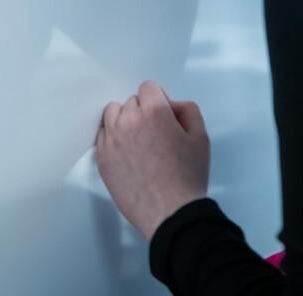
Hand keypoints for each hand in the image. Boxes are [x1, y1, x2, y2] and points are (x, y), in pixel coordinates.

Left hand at [95, 80, 209, 240]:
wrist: (170, 214)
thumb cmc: (187, 177)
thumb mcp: (200, 137)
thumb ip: (187, 109)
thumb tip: (170, 105)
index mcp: (154, 111)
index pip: (148, 88)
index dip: (158, 101)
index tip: (164, 118)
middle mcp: (129, 120)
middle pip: (131, 101)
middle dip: (143, 112)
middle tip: (155, 135)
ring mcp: (112, 140)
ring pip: (113, 114)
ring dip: (124, 121)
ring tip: (138, 142)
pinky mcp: (102, 158)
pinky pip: (102, 136)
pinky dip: (112, 139)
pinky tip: (126, 154)